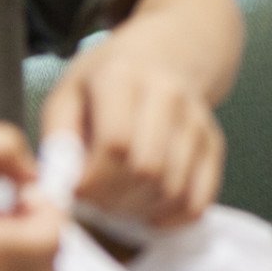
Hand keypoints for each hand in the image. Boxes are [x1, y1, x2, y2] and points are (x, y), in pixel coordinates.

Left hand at [40, 47, 224, 228]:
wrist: (166, 53)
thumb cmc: (107, 81)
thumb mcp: (68, 92)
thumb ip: (58, 138)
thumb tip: (59, 185)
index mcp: (123, 77)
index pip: (116, 143)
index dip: (93, 180)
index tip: (76, 191)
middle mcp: (168, 94)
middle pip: (147, 169)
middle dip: (116, 199)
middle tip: (96, 202)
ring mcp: (197, 120)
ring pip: (174, 188)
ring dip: (141, 210)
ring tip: (119, 204)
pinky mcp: (213, 143)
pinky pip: (199, 198)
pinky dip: (173, 217)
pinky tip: (150, 213)